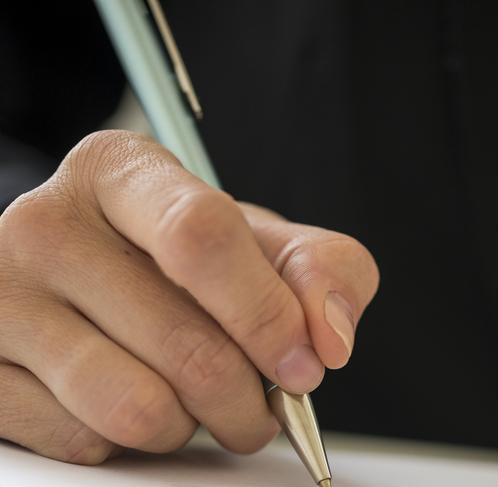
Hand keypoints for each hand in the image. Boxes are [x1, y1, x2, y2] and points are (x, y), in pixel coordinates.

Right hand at [0, 130, 378, 463]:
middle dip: (247, 397)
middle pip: (182, 340)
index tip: (303, 364)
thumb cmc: (190, 260)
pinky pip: (86, 439)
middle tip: (262, 402)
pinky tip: (136, 397)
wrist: (103, 280)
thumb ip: (325, 271)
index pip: (200, 236)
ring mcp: (2, 296)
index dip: (264, 312)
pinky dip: (134, 439)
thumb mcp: (268, 245)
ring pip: (134, 405)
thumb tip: (328, 338)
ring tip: (201, 403)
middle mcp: (48, 221)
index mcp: (122, 171)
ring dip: (194, 425)